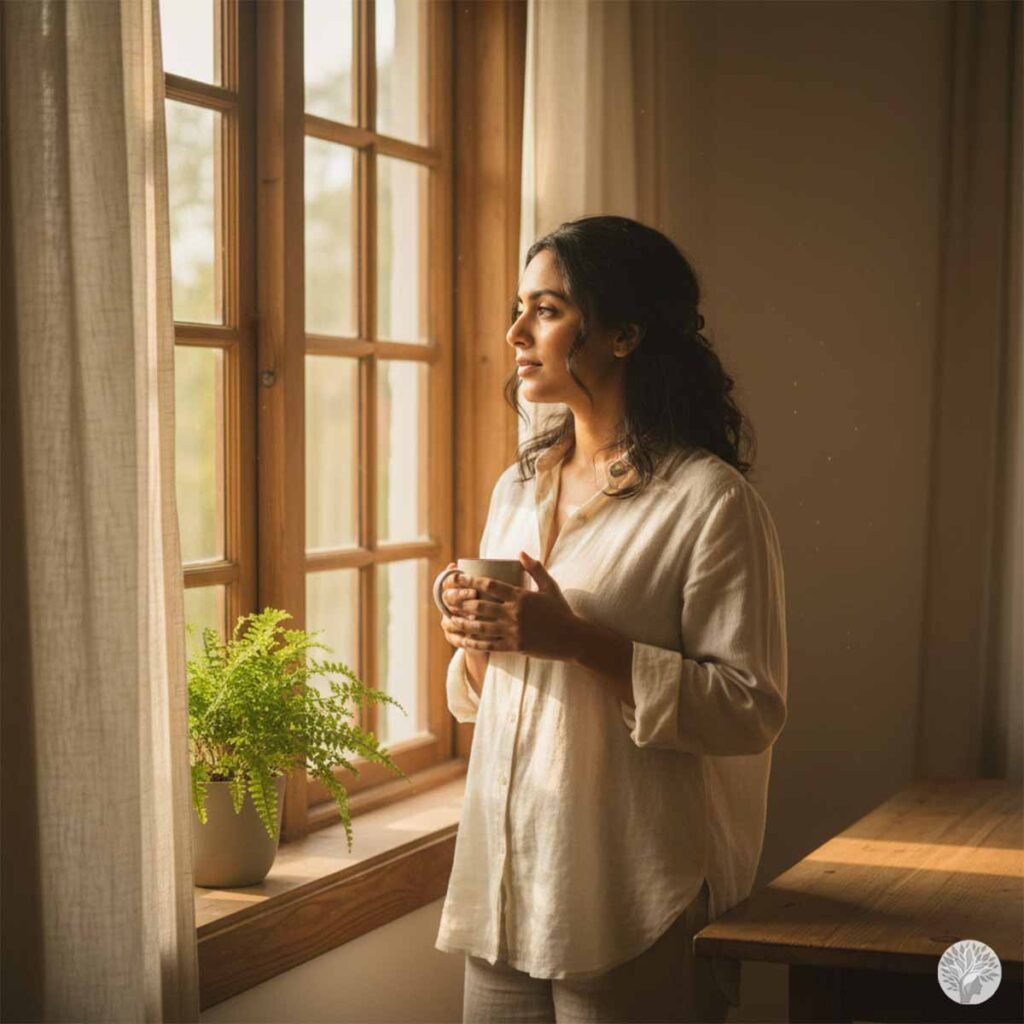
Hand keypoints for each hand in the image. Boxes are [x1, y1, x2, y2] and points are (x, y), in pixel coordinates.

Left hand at [444, 551, 581, 661]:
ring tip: (448, 620)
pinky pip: (489, 645)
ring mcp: (513, 631)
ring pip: (480, 626)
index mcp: (521, 595)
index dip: (470, 580)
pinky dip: (473, 643)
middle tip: (447, 599)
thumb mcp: (550, 586)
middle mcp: (514, 613)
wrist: (573, 638)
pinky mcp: (515, 647)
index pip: (490, 585)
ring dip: (461, 623)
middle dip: (460, 602)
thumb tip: (520, 552)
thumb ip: (535, 568)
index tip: (457, 578)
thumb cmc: (561, 611)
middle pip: (480, 605)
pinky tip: (462, 640)